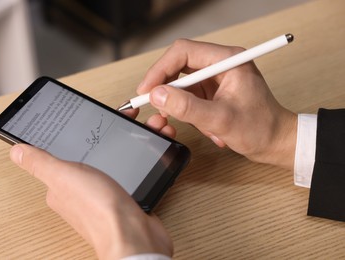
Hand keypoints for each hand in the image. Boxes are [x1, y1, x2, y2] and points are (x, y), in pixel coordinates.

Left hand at [10, 112, 173, 259]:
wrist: (132, 233)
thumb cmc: (98, 208)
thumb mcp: (64, 176)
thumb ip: (40, 163)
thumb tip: (16, 152)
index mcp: (58, 188)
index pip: (58, 158)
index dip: (71, 140)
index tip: (80, 128)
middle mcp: (76, 195)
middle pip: (83, 161)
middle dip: (96, 145)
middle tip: (108, 132)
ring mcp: (98, 198)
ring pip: (102, 167)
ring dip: (111, 154)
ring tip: (121, 139)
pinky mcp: (118, 201)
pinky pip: (118, 177)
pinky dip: (124, 164)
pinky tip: (130, 158)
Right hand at [137, 39, 296, 169]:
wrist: (275, 142)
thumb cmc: (260, 128)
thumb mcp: (220, 119)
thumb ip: (187, 107)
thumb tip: (157, 95)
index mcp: (227, 60)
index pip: (183, 52)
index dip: (160, 69)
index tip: (147, 89)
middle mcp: (220, 64)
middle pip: (179, 65)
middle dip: (166, 88)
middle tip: (157, 106)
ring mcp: (216, 78)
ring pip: (181, 84)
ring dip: (182, 106)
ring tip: (199, 124)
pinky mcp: (213, 92)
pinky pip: (189, 98)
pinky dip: (191, 114)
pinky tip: (209, 128)